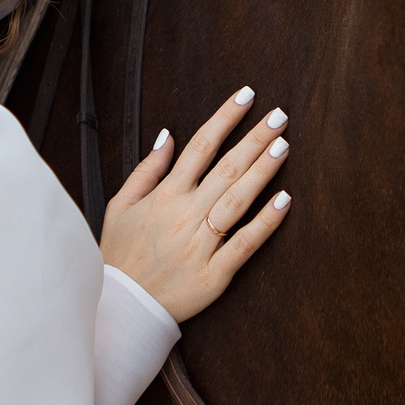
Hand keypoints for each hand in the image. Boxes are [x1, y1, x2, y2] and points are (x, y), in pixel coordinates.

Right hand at [99, 85, 295, 322]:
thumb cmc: (120, 255)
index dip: (225, 118)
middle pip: (226, 168)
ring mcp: (201, 244)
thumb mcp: (120, 206)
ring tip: (284, 146)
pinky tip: (284, 200)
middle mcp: (185, 215)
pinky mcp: (215, 273)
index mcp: (165, 196)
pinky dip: (265, 222)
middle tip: (280, 116)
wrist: (120, 308)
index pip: (200, 146)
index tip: (247, 96)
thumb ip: (146, 170)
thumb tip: (167, 135)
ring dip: (263, 171)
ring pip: (238, 200)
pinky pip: (244, 244)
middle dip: (255, 139)